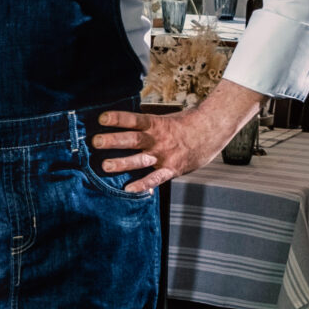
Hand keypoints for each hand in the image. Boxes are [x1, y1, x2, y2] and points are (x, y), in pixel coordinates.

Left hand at [91, 78, 260, 192]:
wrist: (212, 131)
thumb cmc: (185, 125)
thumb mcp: (165, 119)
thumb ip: (146, 125)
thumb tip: (124, 124)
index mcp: (156, 124)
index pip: (133, 119)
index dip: (118, 118)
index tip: (101, 117)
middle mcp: (158, 139)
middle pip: (133, 139)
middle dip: (113, 141)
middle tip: (95, 142)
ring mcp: (164, 155)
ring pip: (140, 159)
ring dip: (122, 163)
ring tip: (104, 166)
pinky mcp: (171, 169)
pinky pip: (155, 178)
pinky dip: (142, 185)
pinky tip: (128, 190)